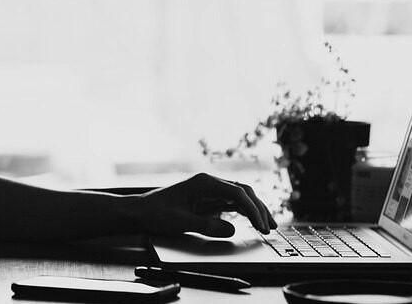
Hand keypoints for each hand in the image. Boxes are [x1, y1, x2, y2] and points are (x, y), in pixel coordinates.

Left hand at [136, 173, 276, 236]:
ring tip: (268, 225)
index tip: (261, 225)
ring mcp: (210, 190)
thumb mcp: (181, 222)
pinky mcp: (208, 199)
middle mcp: (209, 183)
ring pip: (240, 197)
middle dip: (259, 208)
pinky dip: (244, 212)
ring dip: (255, 209)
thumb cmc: (156, 213)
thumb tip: (231, 228)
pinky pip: (231, 203)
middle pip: (243, 192)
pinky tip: (253, 221)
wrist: (140, 211)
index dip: (252, 209)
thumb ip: (206, 225)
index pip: (237, 193)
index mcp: (204, 182)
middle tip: (270, 227)